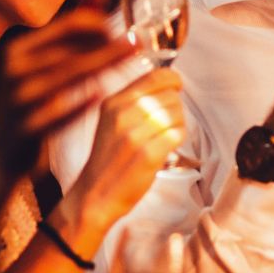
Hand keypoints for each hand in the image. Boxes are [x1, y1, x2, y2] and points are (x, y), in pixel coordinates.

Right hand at [0, 7, 136, 173]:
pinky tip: (102, 95)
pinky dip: (81, 102)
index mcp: (19, 50)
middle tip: (138, 43)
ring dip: (103, 66)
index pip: (66, 26)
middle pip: (72, 50)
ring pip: (68, 76)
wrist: (2, 153)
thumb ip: (65, 48)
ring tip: (129, 62)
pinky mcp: (26, 128)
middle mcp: (14, 70)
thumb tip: (105, 21)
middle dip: (109, 46)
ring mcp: (18, 99)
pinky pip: (59, 111)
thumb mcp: (37, 71)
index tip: (124, 31)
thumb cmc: (31, 106)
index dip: (99, 25)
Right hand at [59, 68, 186, 237]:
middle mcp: (123, 115)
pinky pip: (178, 134)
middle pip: (170, 96)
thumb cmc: (108, 159)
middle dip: (175, 108)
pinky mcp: (148, 154)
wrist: (95, 195)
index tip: (176, 86)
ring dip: (177, 124)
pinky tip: (166, 147)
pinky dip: (178, 139)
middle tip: (164, 124)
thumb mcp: (111, 121)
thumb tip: (168, 82)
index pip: (155, 76)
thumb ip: (134, 100)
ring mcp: (135, 135)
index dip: (172, 79)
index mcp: (114, 102)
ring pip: (177, 114)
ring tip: (163, 137)